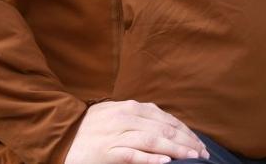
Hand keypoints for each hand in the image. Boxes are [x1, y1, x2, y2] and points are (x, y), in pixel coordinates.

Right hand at [63, 100, 210, 163]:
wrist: (61, 136)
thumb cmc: (92, 128)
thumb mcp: (117, 114)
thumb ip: (139, 117)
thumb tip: (166, 126)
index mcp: (131, 108)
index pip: (166, 120)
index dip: (186, 132)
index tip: (200, 143)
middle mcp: (126, 118)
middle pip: (164, 129)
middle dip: (187, 142)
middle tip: (203, 154)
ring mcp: (117, 134)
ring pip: (153, 140)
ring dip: (176, 149)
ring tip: (192, 157)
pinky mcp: (108, 152)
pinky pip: (133, 154)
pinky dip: (151, 158)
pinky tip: (166, 161)